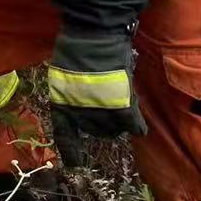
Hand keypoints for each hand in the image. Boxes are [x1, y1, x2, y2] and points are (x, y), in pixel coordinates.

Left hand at [46, 31, 144, 165]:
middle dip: (101, 125)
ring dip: (117, 123)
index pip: (65, 136)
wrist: (92, 35)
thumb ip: (71, 93)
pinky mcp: (121, 104)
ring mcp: (100, 110)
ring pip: (113, 129)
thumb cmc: (75, 50)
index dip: (71, 152)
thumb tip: (80, 103)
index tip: (75, 165)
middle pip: (95, 132)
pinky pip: (131, 124)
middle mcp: (79, 113)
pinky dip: (136, 126)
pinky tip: (139, 129)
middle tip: (107, 112)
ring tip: (120, 109)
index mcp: (61, 105)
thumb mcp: (64, 76)